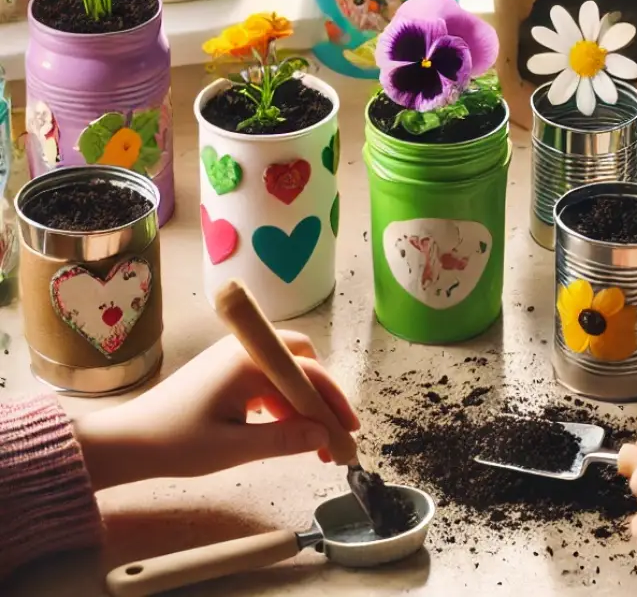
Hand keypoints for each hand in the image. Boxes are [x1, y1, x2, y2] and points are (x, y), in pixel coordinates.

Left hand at [74, 332, 359, 491]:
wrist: (126, 441)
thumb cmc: (174, 443)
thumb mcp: (233, 448)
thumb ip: (283, 440)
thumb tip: (324, 436)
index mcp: (248, 362)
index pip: (307, 373)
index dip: (332, 402)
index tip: (349, 431)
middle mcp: (245, 350)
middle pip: (302, 359)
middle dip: (322, 394)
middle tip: (334, 431)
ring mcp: (235, 356)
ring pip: (287, 369)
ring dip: (304, 400)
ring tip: (314, 440)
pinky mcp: (226, 368)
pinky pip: (268, 376)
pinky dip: (284, 399)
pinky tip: (287, 428)